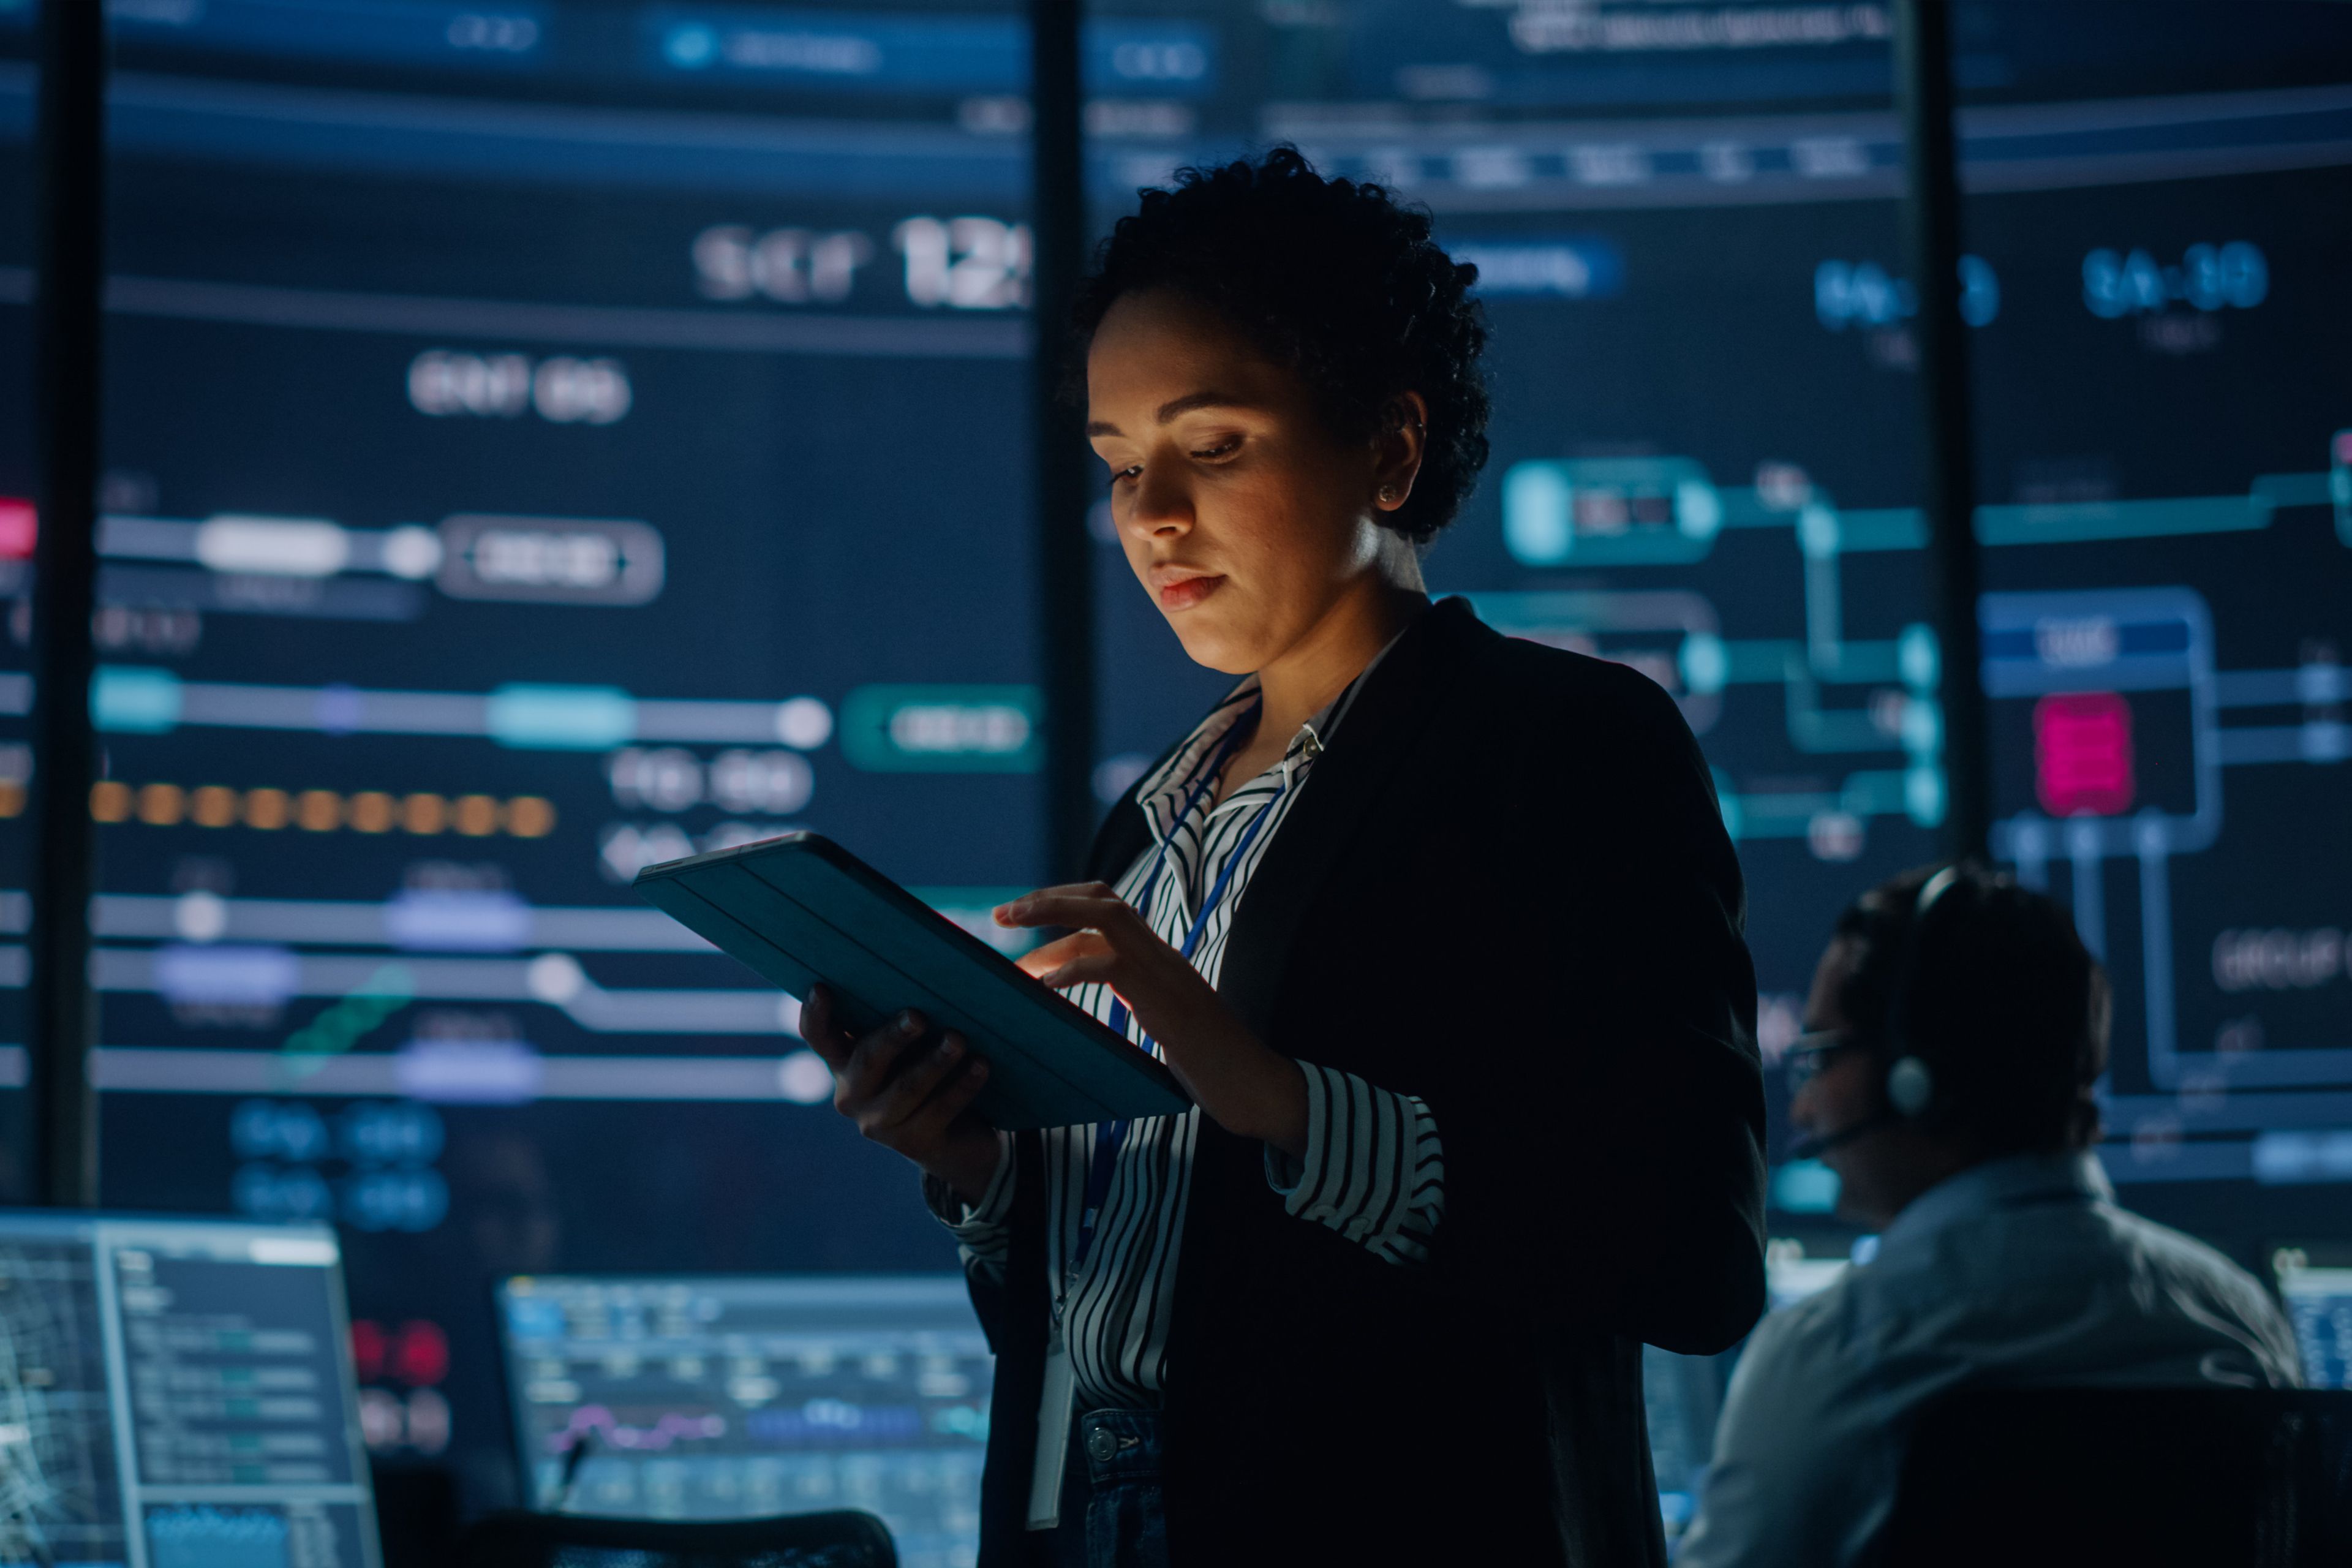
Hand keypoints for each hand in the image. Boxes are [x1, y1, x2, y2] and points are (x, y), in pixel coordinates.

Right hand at [801, 985, 1002, 1204]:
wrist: (954, 1136)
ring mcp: (880, 1123)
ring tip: (959, 1040)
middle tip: (919, 1016)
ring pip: (908, 1089)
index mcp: (844, 1060)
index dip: (815, 1015)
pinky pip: (940, 1109)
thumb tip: (933, 967)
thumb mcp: (909, 1042)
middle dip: (893, 1037)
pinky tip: (981, 1064)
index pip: (819, 1036)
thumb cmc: (926, 1066)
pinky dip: (963, 1085)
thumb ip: (904, 1015)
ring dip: (935, 1062)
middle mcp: (853, 1093)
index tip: (822, 988)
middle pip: (868, 1061)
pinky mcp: (914, 1143)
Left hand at [997, 884, 1306, 1155]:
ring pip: (1107, 916)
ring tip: (1011, 928)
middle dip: (1050, 897)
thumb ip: (1136, 1001)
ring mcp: (1167, 975)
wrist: (1259, 1089)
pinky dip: (1072, 970)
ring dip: (1053, 915)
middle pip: (1104, 898)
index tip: (1023, 916)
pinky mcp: (1166, 1003)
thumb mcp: (1166, 1024)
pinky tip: (1045, 988)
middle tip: (1003, 912)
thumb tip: (1089, 999)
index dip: (1064, 905)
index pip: (1109, 909)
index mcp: (1161, 959)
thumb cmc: (1213, 1067)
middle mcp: (1164, 956)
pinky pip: (1111, 968)